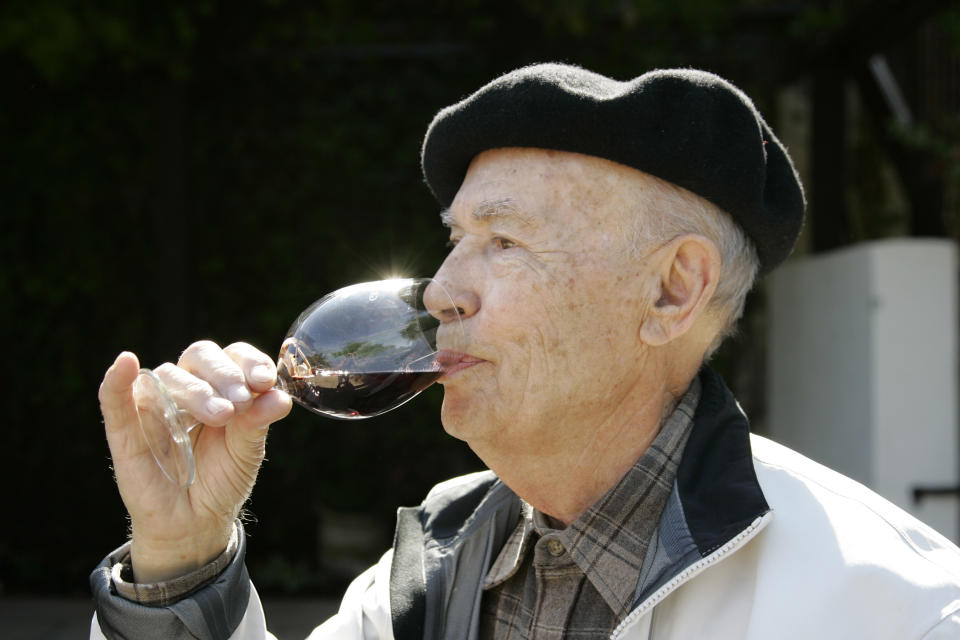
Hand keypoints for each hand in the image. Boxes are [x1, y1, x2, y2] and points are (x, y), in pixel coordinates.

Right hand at [98, 342, 291, 582]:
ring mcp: (155, 405)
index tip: (265, 381)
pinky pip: (115, 400)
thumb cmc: (222, 478)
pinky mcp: (126, 430)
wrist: (195, 523)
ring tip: (222, 414)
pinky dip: (117, 381)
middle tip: (241, 402)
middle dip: (225, 375)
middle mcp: (188, 387)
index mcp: (221, 385)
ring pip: (168, 377)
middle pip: (200, 357)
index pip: (233, 355)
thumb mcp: (247, 452)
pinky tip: (125, 364)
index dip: (249, 361)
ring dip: (195, 390)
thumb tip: (280, 397)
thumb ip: (258, 423)